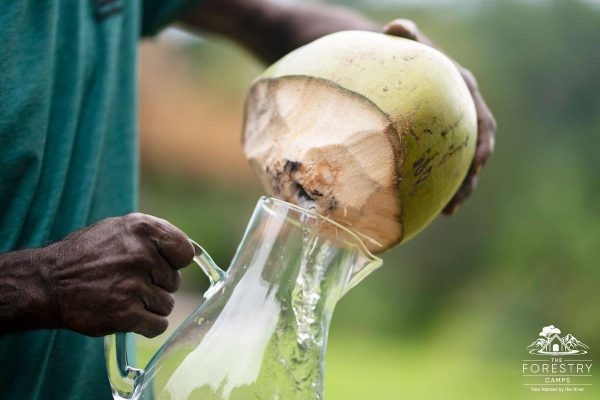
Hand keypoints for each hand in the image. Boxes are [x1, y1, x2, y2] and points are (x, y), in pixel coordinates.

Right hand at [41, 213, 193, 336]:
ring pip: (167, 305)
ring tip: (124, 297)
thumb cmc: (88, 255)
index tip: (161, 265)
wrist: (49, 282)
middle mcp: (141, 255)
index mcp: (143, 229)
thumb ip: (156, 236)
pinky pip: (158, 325)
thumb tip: (191, 252)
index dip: (175, 262)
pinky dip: (146, 325)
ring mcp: (134, 285)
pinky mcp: (126, 314)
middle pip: (174, 282)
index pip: (185, 252)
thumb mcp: (121, 229)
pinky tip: (128, 315)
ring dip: (149, 306)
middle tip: (129, 282)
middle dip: (157, 285)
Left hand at [384, 19, 496, 214]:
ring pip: (462, 164)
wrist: (402, 63)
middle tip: (459, 200)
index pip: (482, 122)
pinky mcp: (439, 141)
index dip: (482, 142)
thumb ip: (406, 36)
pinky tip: (427, 207)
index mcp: (464, 95)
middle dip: (471, 176)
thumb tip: (396, 27)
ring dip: (458, 189)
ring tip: (447, 212)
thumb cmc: (406, 52)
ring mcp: (452, 131)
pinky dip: (439, 186)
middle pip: (476, 151)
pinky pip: (444, 166)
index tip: (478, 161)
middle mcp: (464, 115)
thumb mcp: (408, 42)